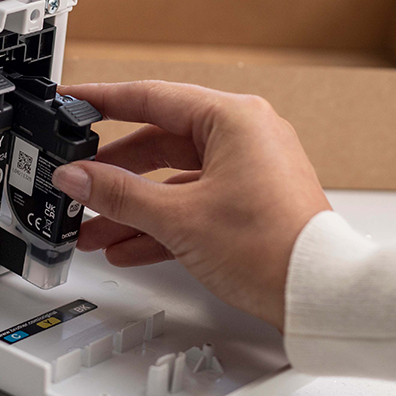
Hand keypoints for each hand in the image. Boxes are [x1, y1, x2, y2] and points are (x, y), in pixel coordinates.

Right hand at [52, 81, 330, 328]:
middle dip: (114, 171)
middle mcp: (244, 135)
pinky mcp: (252, 200)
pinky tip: (128, 244)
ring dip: (134, 204)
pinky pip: (194, 200)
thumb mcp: (180, 219)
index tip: (72, 100)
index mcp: (233, 118)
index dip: (103, 100)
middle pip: (160, 141)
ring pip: (174, 177)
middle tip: (77, 179)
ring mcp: (250, 168)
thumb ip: (119, 194)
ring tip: (93, 226)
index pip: (151, 97)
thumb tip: (77, 177)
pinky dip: (162, 220)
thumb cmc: (276, 249)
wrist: (323, 298)